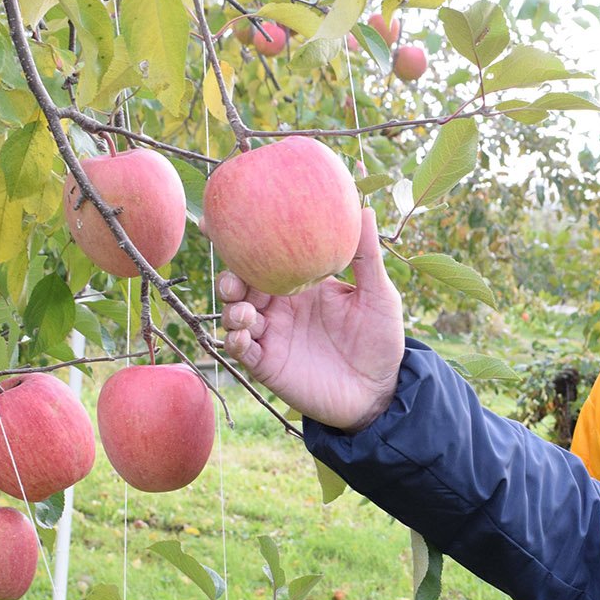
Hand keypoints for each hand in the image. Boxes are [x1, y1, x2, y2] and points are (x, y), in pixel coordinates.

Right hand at [217, 207, 404, 432]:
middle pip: (241, 284)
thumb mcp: (378, 296)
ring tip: (247, 312)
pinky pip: (241, 350)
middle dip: (230, 277)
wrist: (378, 391)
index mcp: (300, 283)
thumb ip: (367, 256)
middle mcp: (280, 306)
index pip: (266, 257)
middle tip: (235, 277)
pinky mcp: (267, 364)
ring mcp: (271, 335)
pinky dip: (235, 341)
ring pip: (235, 314)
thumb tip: (366, 208)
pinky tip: (243, 336)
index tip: (219, 219)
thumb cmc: (380, 340)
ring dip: (233, 309)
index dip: (241, 241)